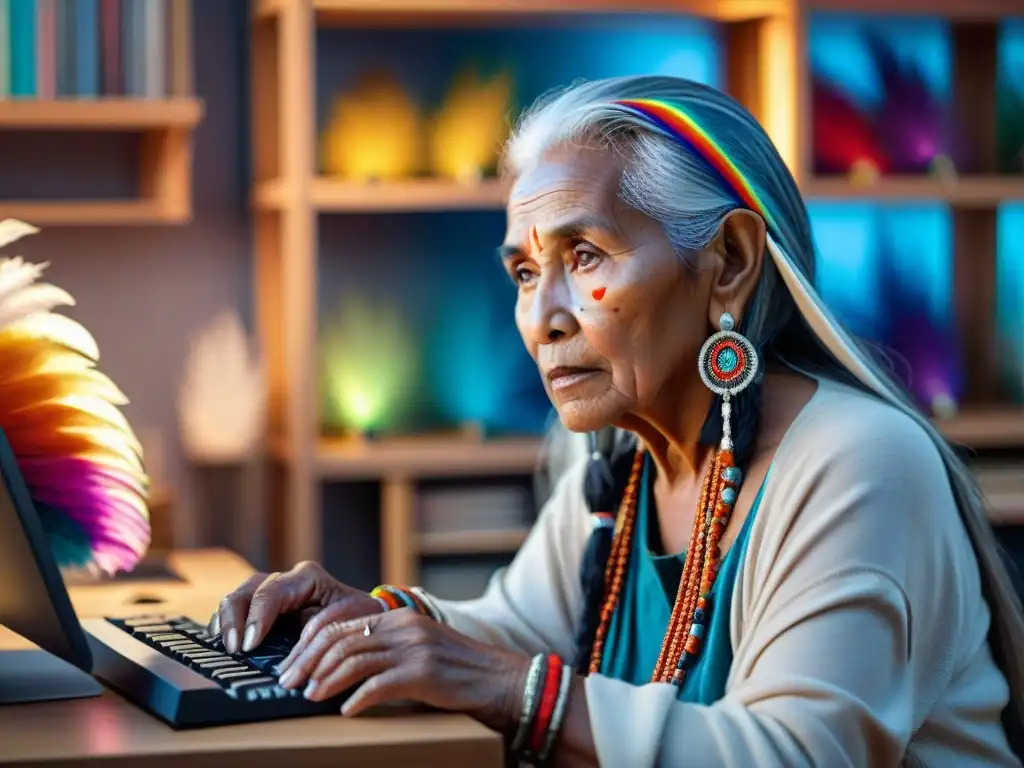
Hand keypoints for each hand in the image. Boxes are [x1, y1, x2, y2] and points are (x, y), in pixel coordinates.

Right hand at [208, 561, 382, 653]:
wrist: (365, 618)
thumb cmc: (359, 620)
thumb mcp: (347, 624)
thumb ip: (322, 636)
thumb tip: (297, 661)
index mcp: (308, 578)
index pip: (272, 592)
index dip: (257, 618)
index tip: (249, 645)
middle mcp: (287, 579)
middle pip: (249, 589)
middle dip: (236, 618)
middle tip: (235, 649)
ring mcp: (273, 590)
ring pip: (239, 596)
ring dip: (227, 620)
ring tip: (224, 646)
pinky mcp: (265, 606)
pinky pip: (238, 608)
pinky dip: (225, 622)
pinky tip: (218, 638)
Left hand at [275, 607, 531, 731]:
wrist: (502, 680)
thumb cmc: (459, 671)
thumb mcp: (420, 648)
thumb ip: (388, 648)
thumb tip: (344, 665)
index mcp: (399, 617)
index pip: (341, 624)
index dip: (310, 645)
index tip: (293, 666)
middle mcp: (404, 627)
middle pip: (340, 640)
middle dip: (309, 663)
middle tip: (290, 683)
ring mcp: (414, 648)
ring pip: (354, 660)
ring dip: (326, 681)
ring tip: (311, 697)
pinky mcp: (423, 673)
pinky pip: (378, 685)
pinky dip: (357, 699)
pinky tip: (346, 711)